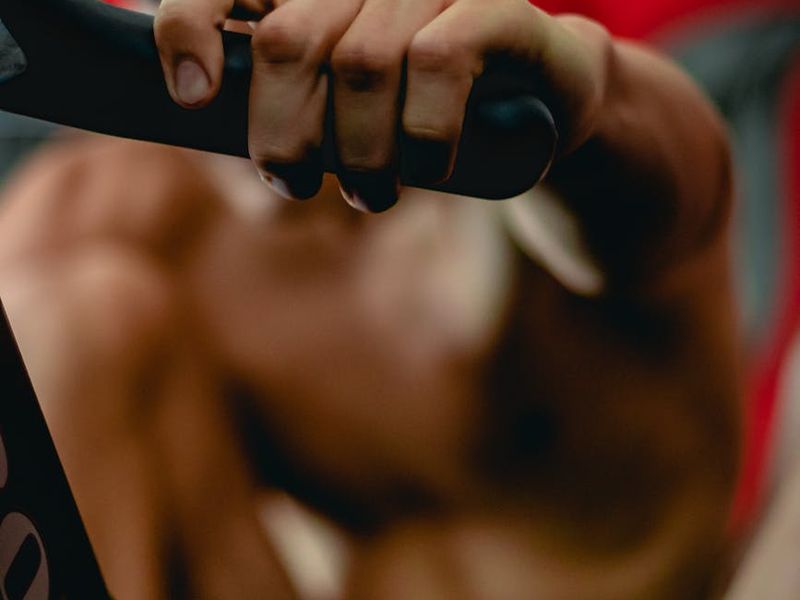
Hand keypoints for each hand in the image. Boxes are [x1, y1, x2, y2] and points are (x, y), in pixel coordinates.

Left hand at [154, 0, 606, 211]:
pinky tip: (428, 168)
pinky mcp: (495, 7)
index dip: (190, 24)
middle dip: (284, 135)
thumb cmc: (420, 111)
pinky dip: (423, 136)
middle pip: (288, 42)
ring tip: (369, 194)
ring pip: (362, 67)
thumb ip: (278, 96)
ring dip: (358, 156)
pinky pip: (436, 65)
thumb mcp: (339, 107)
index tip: (190, 95)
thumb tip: (197, 105)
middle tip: (293, 183)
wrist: (537, 104)